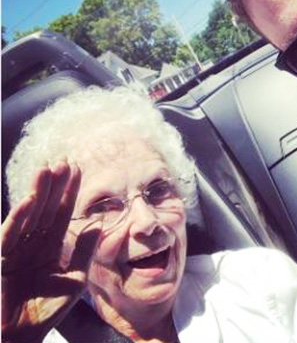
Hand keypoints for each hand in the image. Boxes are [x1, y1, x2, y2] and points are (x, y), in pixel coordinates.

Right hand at [1, 161, 101, 342]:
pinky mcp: (1, 260)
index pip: (61, 214)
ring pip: (28, 216)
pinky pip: (10, 235)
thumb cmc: (47, 311)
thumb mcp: (75, 280)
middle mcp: (33, 244)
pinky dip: (19, 218)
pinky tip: (29, 200)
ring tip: (46, 170)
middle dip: (54, 186)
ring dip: (37, 193)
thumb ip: (84, 252)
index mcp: (50, 247)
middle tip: (63, 162)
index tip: (77, 170)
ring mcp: (16, 250)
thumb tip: (96, 224)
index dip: (68, 192)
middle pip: (45, 209)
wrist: (22, 336)